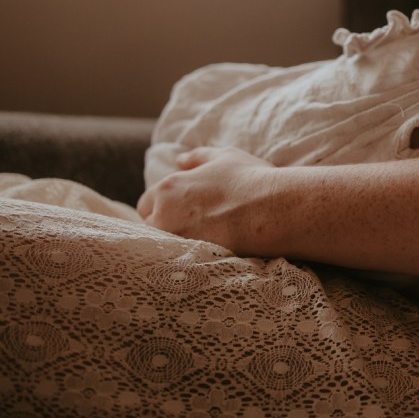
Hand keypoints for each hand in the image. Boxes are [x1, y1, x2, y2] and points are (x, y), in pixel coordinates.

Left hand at [137, 145, 276, 253]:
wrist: (272, 210)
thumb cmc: (249, 178)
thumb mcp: (224, 157)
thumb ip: (197, 157)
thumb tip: (180, 160)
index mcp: (167, 189)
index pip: (146, 203)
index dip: (161, 204)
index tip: (181, 207)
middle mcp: (163, 216)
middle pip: (150, 226)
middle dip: (164, 224)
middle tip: (191, 222)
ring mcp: (176, 241)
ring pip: (163, 245)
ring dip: (175, 241)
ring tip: (201, 237)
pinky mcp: (190, 260)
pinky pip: (179, 260)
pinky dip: (188, 255)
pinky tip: (207, 249)